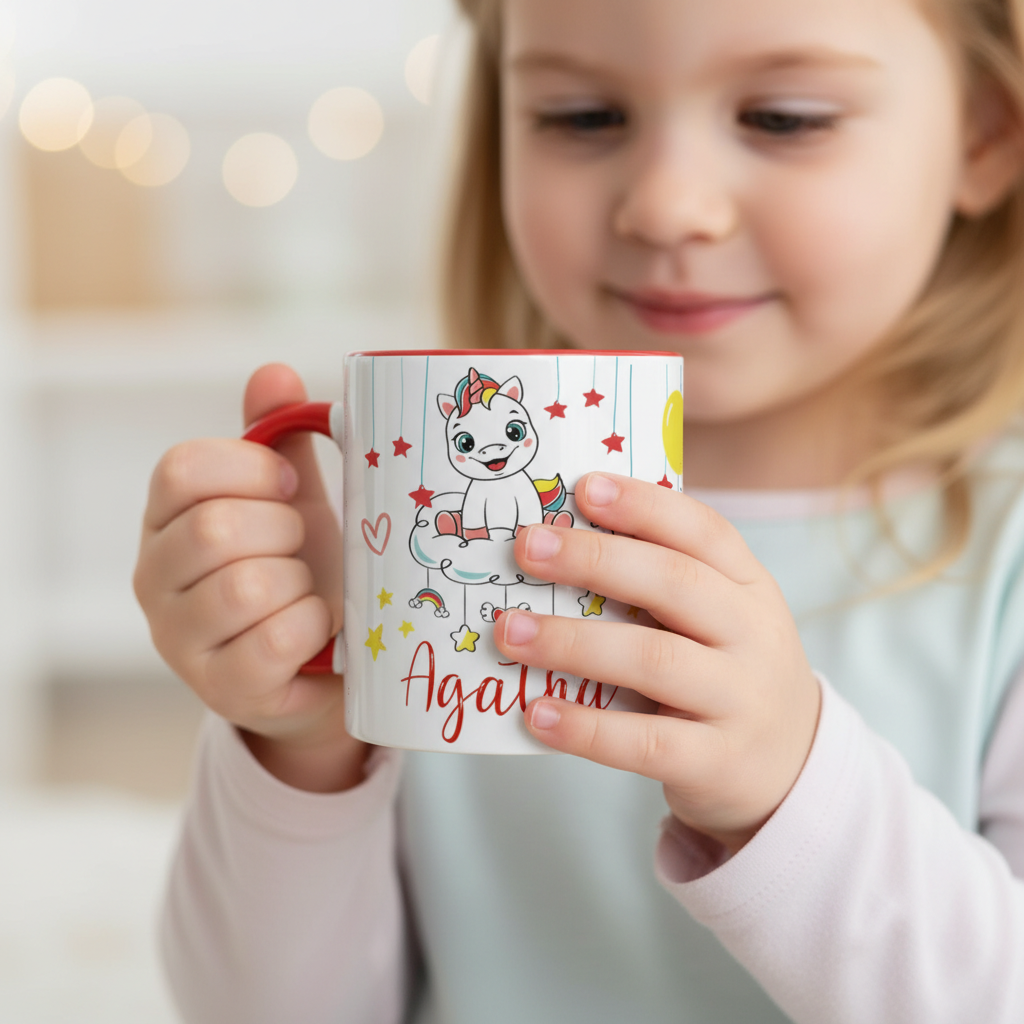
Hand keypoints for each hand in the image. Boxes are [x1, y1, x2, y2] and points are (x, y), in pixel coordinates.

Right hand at [133, 364, 367, 791]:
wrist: (321, 661)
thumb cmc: (302, 567)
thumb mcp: (293, 498)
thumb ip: (280, 437)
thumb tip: (274, 371)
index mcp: (167, 518)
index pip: (181, 469)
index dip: (252, 468)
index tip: (291, 487)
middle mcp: (155, 577)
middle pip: (215, 528)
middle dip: (284, 531)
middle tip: (301, 548)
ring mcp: (180, 639)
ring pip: (245, 587)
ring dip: (301, 583)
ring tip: (308, 591)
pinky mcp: (220, 688)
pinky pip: (273, 641)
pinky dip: (312, 626)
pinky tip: (317, 629)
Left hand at [494, 472, 820, 853]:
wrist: (792, 767)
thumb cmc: (727, 673)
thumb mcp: (720, 617)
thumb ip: (662, 582)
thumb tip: (557, 544)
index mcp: (750, 587)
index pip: (704, 531)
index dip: (644, 506)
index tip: (584, 487)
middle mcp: (753, 636)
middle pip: (675, 584)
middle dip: (595, 560)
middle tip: (528, 548)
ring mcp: (739, 700)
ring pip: (654, 660)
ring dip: (572, 642)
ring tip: (510, 631)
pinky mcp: (716, 761)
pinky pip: (644, 742)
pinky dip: (586, 727)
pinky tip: (537, 713)